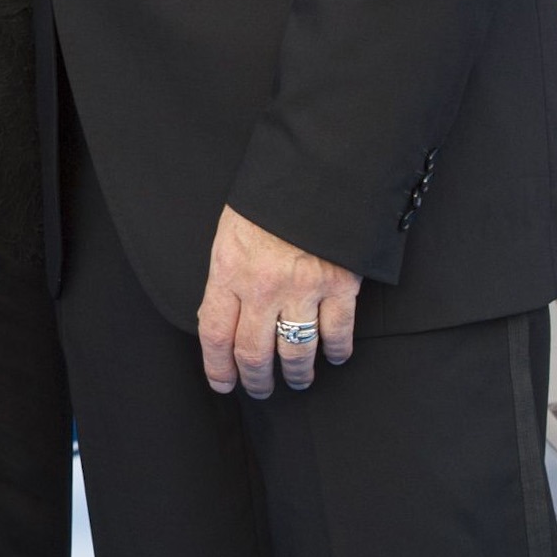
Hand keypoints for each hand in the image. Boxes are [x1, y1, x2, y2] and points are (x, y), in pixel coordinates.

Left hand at [196, 205, 359, 398]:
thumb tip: (218, 317)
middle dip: (257, 380)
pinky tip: (333, 357)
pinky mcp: (340, 285)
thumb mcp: (230, 232)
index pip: (215, 335)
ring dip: (297, 374)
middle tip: (261, 389)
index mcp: (230, 271)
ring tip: (298, 381)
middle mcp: (263, 287)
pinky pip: (338, 333)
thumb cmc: (270, 197)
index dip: (217, 368)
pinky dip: (336, 351)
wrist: (318, 167)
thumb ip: (226, 276)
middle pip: (254, 353)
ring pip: (296, 352)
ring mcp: (304, 289)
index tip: (224, 383)